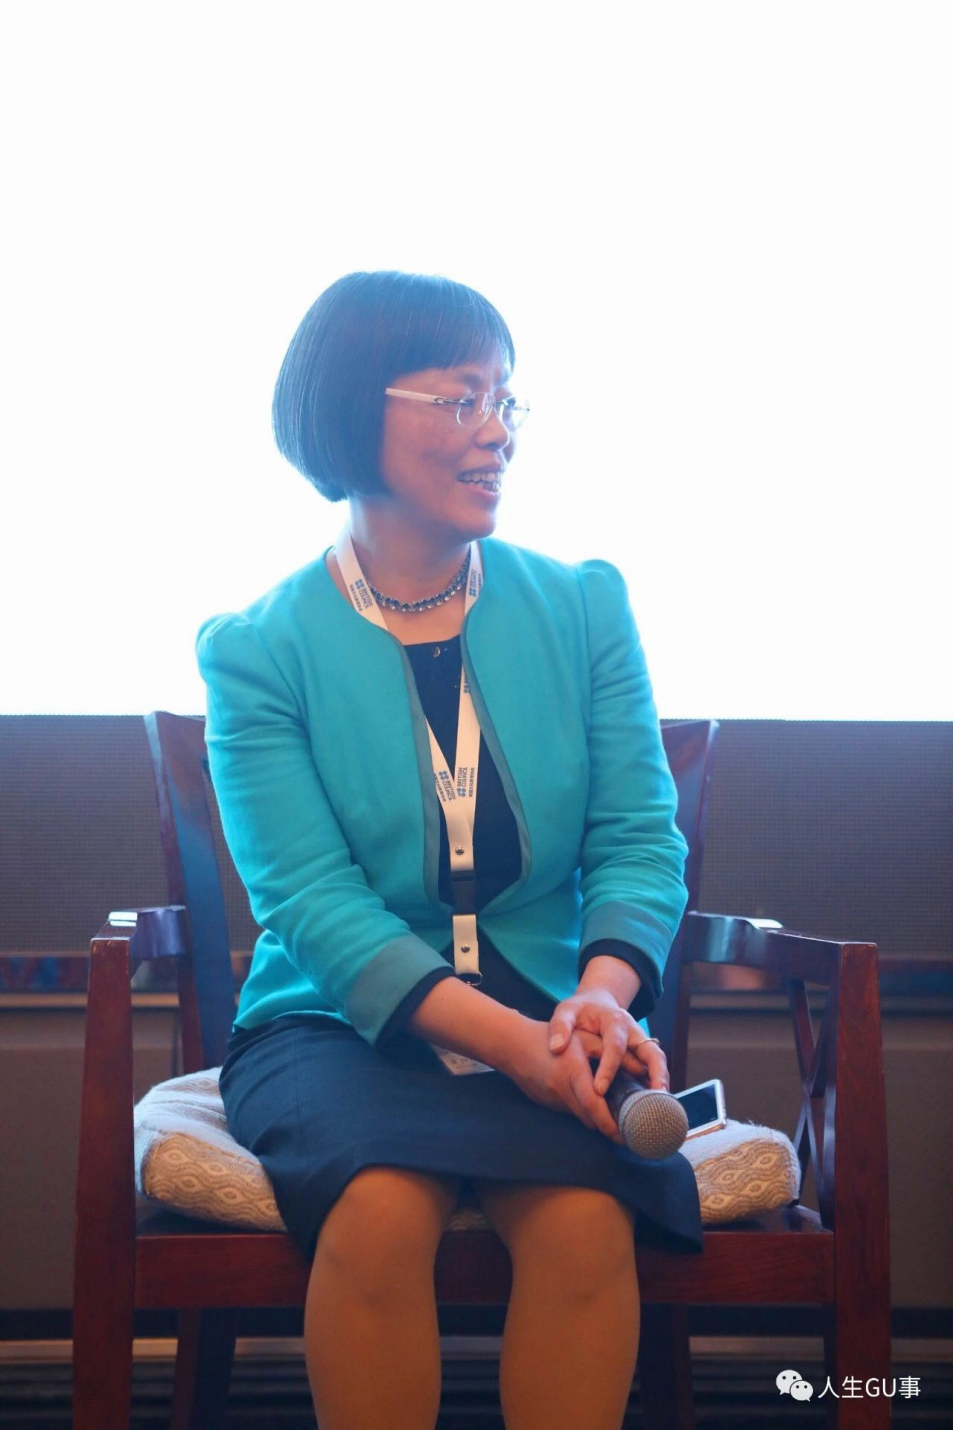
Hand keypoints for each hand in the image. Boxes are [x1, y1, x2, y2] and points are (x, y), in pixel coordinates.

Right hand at [499, 1018, 637, 1145]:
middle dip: (606, 1127)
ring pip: (578, 1116)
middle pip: (588, 1117)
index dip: (608, 1122)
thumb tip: (640, 1068)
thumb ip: (612, 1053)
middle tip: (626, 1133)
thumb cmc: (551, 1035)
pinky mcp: (545, 1102)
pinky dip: (580, 1110)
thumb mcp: (584, 1038)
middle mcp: (561, 1089)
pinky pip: (567, 1109)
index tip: (623, 1133)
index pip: (593, 1104)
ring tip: (612, 1120)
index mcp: (572, 1072)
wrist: (513, 1044)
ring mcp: (551, 1099)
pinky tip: (588, 1104)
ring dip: (594, 1119)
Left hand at [548, 988, 669, 1094]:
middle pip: (651, 1051)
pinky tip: (652, 1104)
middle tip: (654, 1096)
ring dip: (661, 1082)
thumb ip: (560, 1026)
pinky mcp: (642, 1052)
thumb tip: (556, 1048)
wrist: (597, 1002)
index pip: (615, 1045)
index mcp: (614, 1020)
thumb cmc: (580, 1010)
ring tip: (658, 1106)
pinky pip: (653, 1068)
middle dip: (655, 1073)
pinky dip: (655, 1085)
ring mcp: (641, 1042)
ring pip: (657, 1060)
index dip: (609, 1067)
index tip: (599, 1090)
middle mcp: (634, 1031)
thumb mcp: (566, 1011)